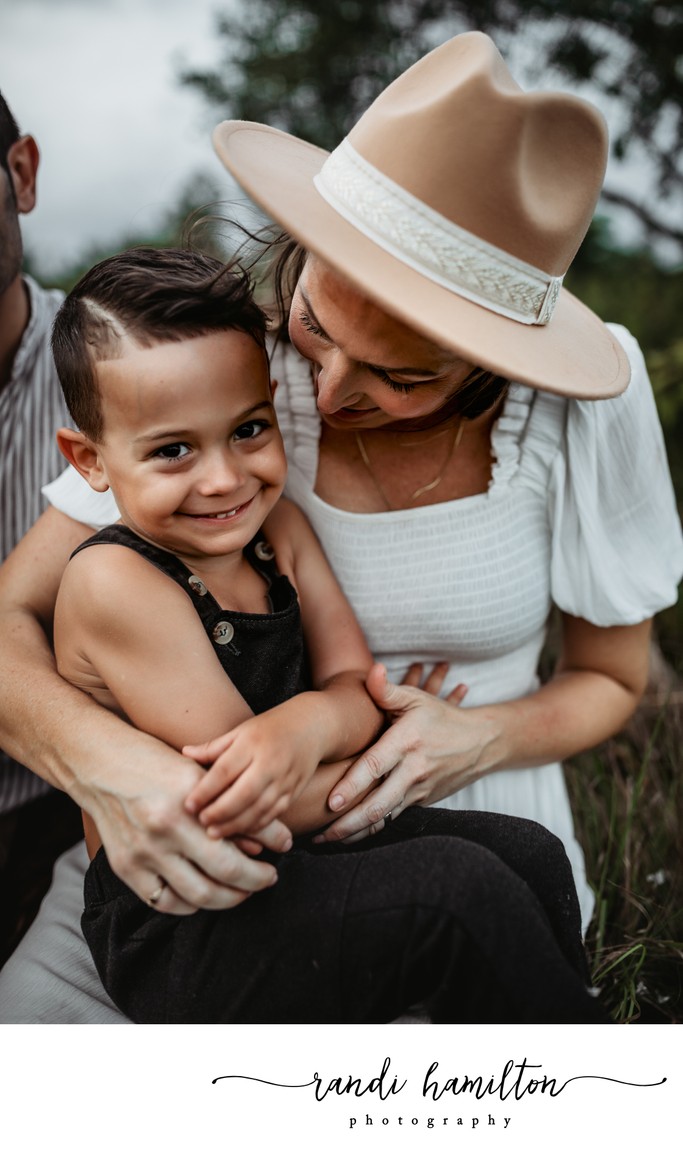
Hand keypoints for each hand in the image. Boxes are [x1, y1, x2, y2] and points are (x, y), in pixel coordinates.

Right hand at [83, 739, 291, 914]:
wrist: (101, 764)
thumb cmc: (156, 763)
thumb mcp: (201, 775)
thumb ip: (237, 809)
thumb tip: (279, 842)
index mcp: (185, 806)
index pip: (233, 856)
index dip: (261, 870)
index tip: (274, 866)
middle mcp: (162, 833)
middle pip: (218, 882)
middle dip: (250, 887)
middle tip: (265, 880)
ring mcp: (141, 854)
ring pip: (194, 899)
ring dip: (225, 900)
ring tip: (239, 890)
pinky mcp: (125, 867)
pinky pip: (163, 902)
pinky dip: (188, 904)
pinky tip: (203, 893)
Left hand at [183, 704, 320, 836]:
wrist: (313, 726)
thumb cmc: (271, 727)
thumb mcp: (241, 730)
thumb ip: (214, 747)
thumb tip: (185, 754)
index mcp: (253, 743)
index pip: (225, 770)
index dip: (205, 790)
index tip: (188, 804)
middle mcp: (270, 762)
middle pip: (243, 793)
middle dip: (220, 812)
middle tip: (200, 821)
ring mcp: (285, 779)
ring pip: (259, 809)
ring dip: (236, 824)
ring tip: (214, 833)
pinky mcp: (294, 792)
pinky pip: (274, 814)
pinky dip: (256, 826)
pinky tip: (239, 832)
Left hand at [313, 663, 495, 843]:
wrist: (482, 743)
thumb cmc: (441, 718)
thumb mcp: (417, 698)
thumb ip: (388, 690)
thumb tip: (371, 671)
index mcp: (407, 742)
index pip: (375, 767)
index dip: (353, 785)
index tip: (331, 802)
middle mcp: (413, 770)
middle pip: (378, 804)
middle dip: (348, 823)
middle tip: (320, 834)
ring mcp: (419, 790)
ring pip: (384, 818)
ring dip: (356, 832)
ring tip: (327, 840)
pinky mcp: (422, 802)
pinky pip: (393, 818)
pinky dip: (372, 830)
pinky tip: (351, 837)